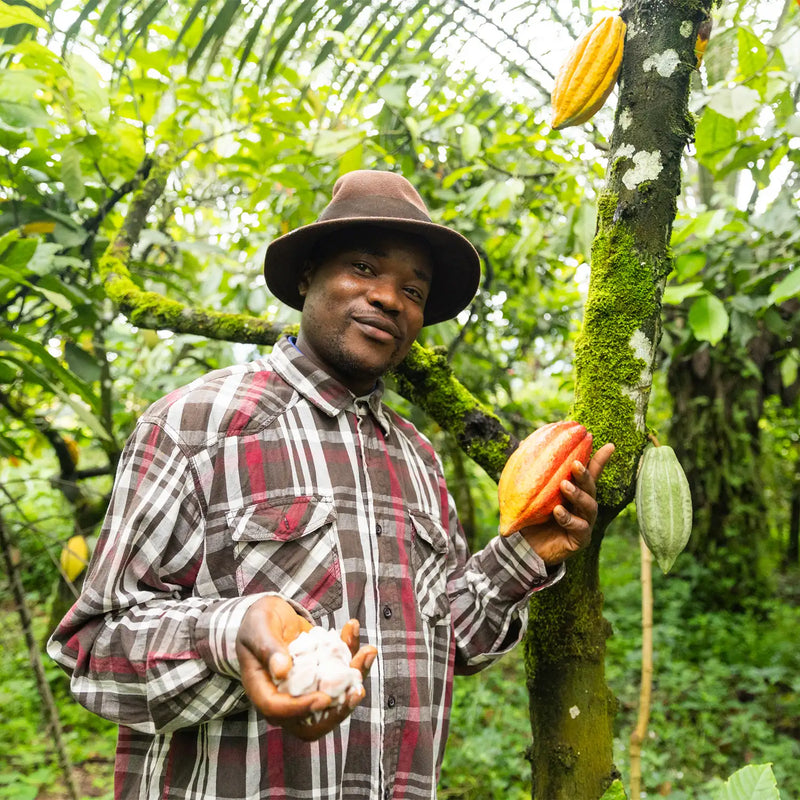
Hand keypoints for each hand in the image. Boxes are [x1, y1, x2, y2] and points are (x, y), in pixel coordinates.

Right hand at [236, 596, 377, 740]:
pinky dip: (352, 656)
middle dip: (340, 710)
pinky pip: (341, 676)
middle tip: (358, 690)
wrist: (269, 616)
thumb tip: (282, 671)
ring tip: (367, 652)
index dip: (302, 709)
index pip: (279, 711)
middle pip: (313, 720)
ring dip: (355, 679)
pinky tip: (353, 631)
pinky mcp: (322, 677)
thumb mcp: (258, 629)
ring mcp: (306, 690)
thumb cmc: (257, 623)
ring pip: (334, 700)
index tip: (324, 698)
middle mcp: (285, 698)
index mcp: (262, 691)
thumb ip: (268, 649)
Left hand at [519, 442, 614, 566]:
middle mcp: (583, 506)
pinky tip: (558, 511)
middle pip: (591, 488)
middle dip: (585, 475)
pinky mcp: (580, 540)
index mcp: (575, 492)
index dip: (600, 460)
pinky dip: (568, 518)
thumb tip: (524, 443)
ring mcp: (585, 523)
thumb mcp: (529, 493)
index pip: (590, 474)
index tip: (610, 445)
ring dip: (578, 494)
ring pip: (589, 506)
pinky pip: (579, 527)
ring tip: (564, 485)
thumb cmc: (529, 517)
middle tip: (576, 464)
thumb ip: (531, 472)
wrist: (524, 547)